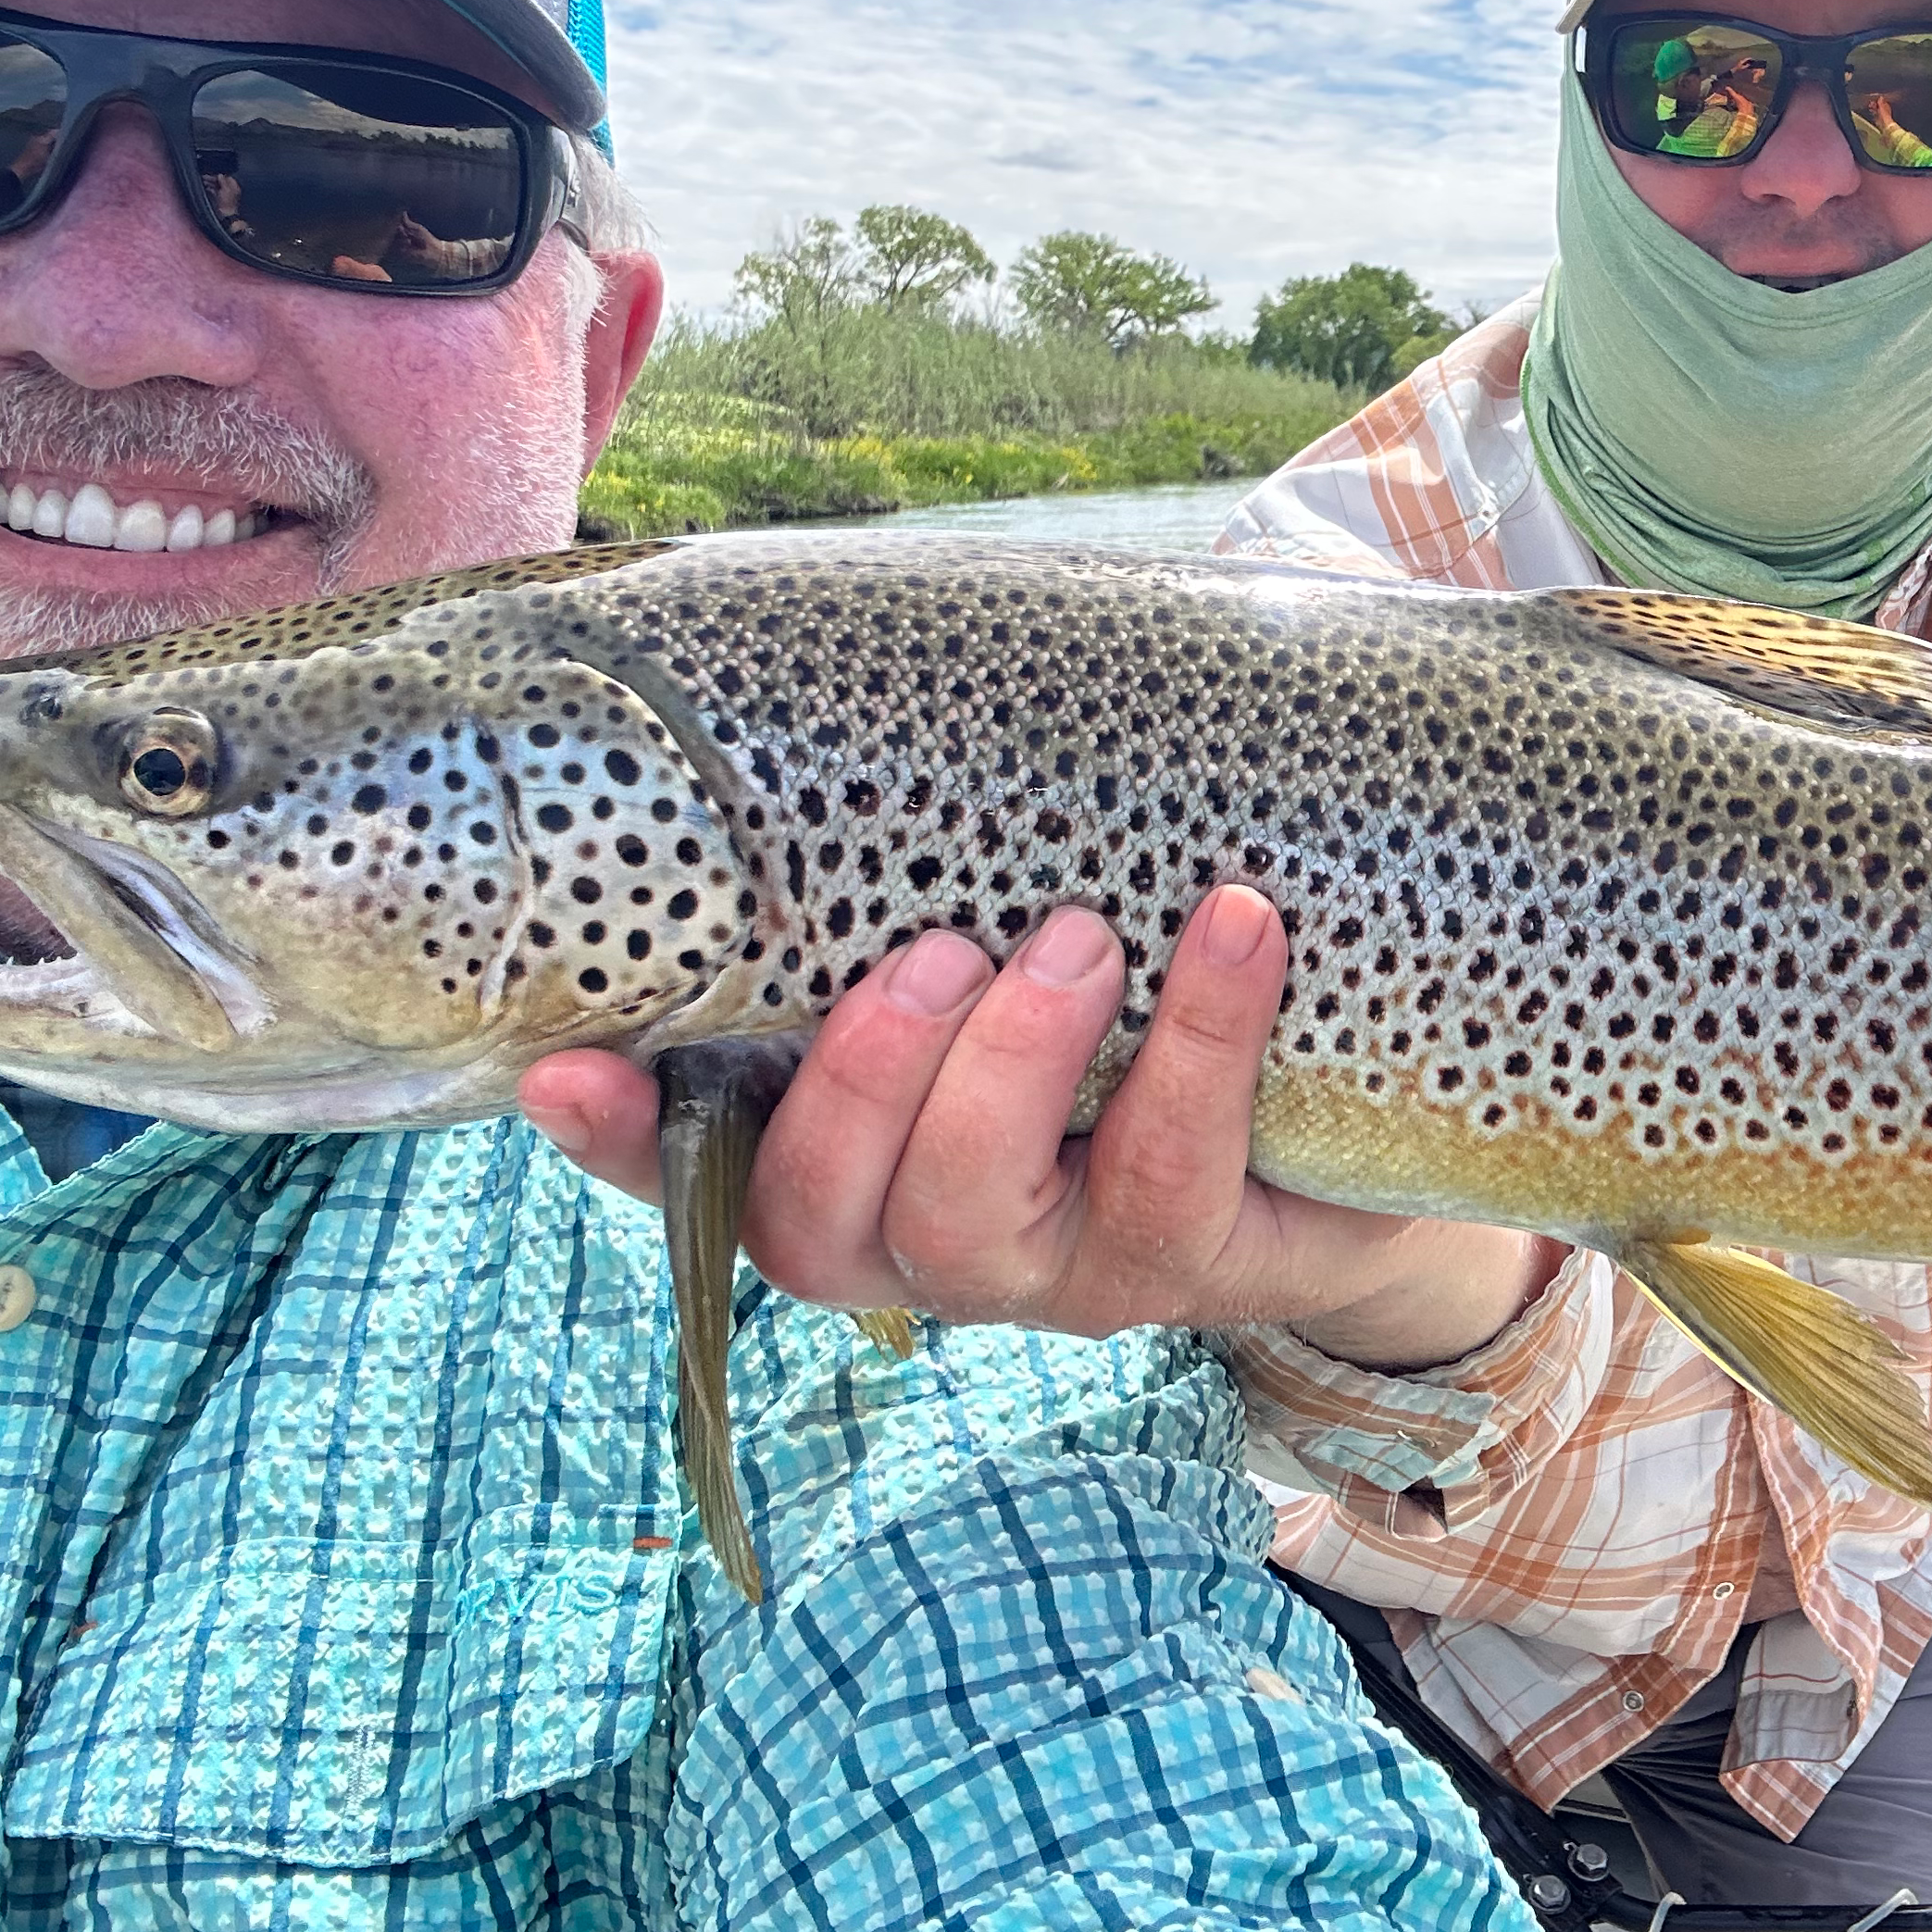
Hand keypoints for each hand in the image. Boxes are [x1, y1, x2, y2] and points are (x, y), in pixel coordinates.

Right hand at [520, 887, 1558, 1368]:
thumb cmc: (1143, 969)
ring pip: (970, 1224)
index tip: (567, 1066)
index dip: (618, 1142)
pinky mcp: (1199, 1267)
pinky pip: (1173, 1177)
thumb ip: (926, 840)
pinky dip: (1200, 1040)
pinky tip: (1235, 928)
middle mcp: (929, 1239)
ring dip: (1007, 1073)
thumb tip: (852, 659)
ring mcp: (1060, 1273)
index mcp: (851, 1155)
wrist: (1364, 1096)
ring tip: (1073, 941)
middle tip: (930, 955)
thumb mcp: (1024, 903)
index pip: (692, 1170)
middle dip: (857, 1084)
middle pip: (819, 1222)